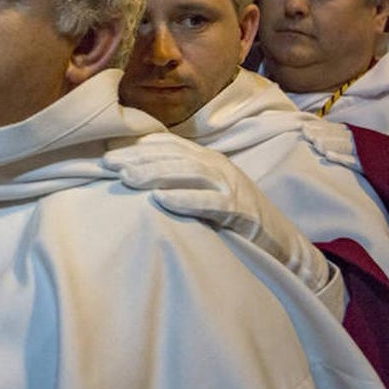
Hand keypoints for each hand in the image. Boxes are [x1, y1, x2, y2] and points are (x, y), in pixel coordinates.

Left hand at [102, 133, 330, 291]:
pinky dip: (186, 200)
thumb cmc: (236, 218)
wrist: (282, 242)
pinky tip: (163, 200)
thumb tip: (136, 175)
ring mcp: (231, 186)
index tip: (107, 153)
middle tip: (108, 164)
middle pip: (173, 157)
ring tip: (128, 177)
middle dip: (139, 158)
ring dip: (156, 174)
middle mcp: (218, 167)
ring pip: (189, 174)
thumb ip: (179, 181)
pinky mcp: (242, 210)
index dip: (137, 147)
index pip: (168, 146)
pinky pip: (211, 203)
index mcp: (207, 159)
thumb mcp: (206, 192)